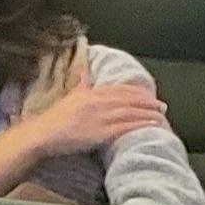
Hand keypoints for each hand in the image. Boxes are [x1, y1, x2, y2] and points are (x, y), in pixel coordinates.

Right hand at [22, 78, 168, 156]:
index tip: (149, 95)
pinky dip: (141, 124)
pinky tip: (152, 125)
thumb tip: (86, 70)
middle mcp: (98, 102)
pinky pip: (126, 127)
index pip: (120, 89)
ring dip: (148, 113)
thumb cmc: (55, 118)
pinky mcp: (101, 132)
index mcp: (92, 93)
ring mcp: (100, 117)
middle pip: (129, 99)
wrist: (43, 134)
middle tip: (162, 105)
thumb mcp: (70, 96)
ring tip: (161, 115)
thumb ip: (82, 83)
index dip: (137, 92)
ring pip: (131, 112)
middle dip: (148, 102)